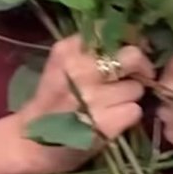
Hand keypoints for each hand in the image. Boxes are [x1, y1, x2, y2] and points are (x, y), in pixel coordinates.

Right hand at [14, 39, 153, 173]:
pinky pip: (135, 110)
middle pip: (132, 56)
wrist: (31, 142)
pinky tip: (112, 119)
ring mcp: (93, 98)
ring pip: (136, 87)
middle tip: (137, 75)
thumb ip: (93, 49)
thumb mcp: (63, 64)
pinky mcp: (105, 124)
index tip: (129, 50)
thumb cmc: (53, 100)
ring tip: (112, 103)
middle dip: (141, 66)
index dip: (129, 38)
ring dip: (130, 96)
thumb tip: (136, 40)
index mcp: (68, 50)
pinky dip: (128, 116)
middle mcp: (80, 70)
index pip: (110, 31)